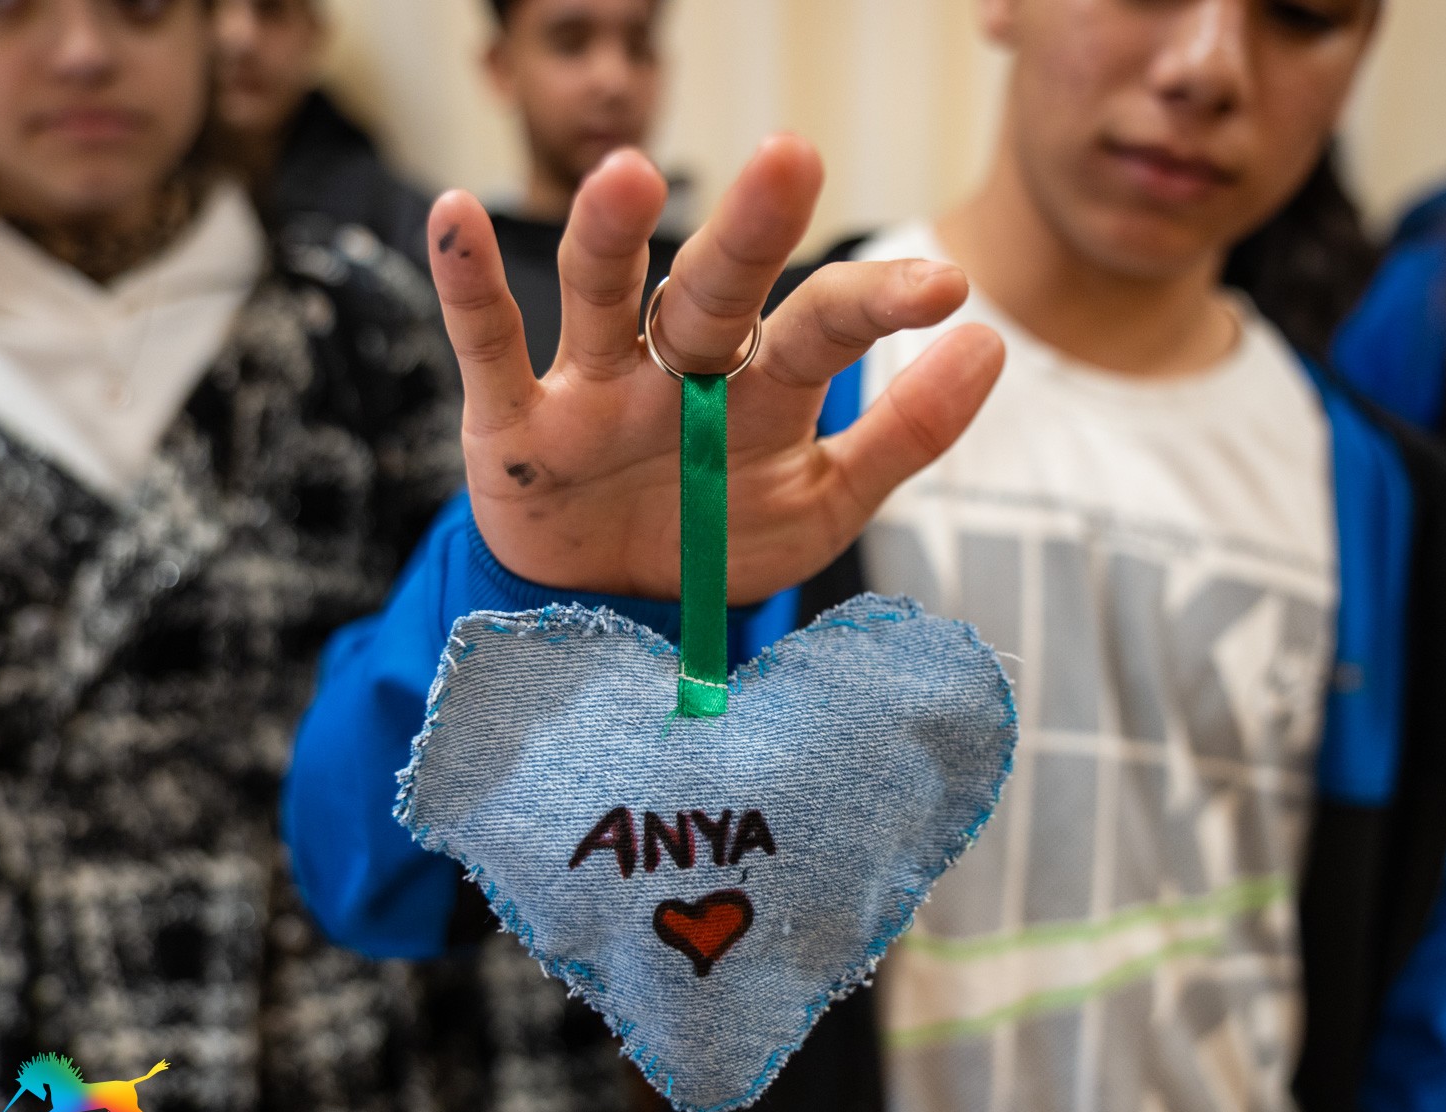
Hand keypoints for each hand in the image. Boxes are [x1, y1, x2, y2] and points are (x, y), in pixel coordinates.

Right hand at [425, 134, 1004, 601]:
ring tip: (631, 175)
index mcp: (760, 391)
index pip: (821, 329)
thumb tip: (991, 340)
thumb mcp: (822, 503)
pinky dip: (467, 284)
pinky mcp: (512, 422)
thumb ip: (903, 434)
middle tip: (792, 157)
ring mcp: (592, 388)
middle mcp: (679, 370)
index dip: (874, 306)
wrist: (612, 621)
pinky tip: (455, 213)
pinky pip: (488, 345)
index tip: (946, 290)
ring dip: (610, 237)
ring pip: (602, 298)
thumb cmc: (718, 541)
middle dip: (749, 232)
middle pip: (714, 292)